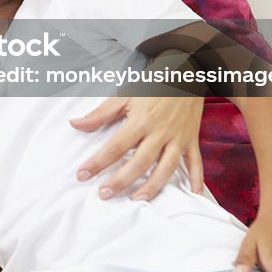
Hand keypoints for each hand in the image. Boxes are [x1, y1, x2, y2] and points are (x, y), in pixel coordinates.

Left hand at [70, 96, 203, 200]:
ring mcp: (178, 137)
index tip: (82, 175)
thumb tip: (75, 124)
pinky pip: (195, 161)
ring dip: (153, 186)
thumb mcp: (124, 95)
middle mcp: (160, 132)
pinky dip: (196, 178)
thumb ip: (100, 114)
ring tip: (137, 200)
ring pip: (167, 167)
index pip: (116, 146)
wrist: (184, 71)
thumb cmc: (151, 84)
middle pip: (140, 161)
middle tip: (104, 194)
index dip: (98, 162)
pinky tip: (193, 194)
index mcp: (141, 120)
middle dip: (122, 180)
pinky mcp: (191, 139)